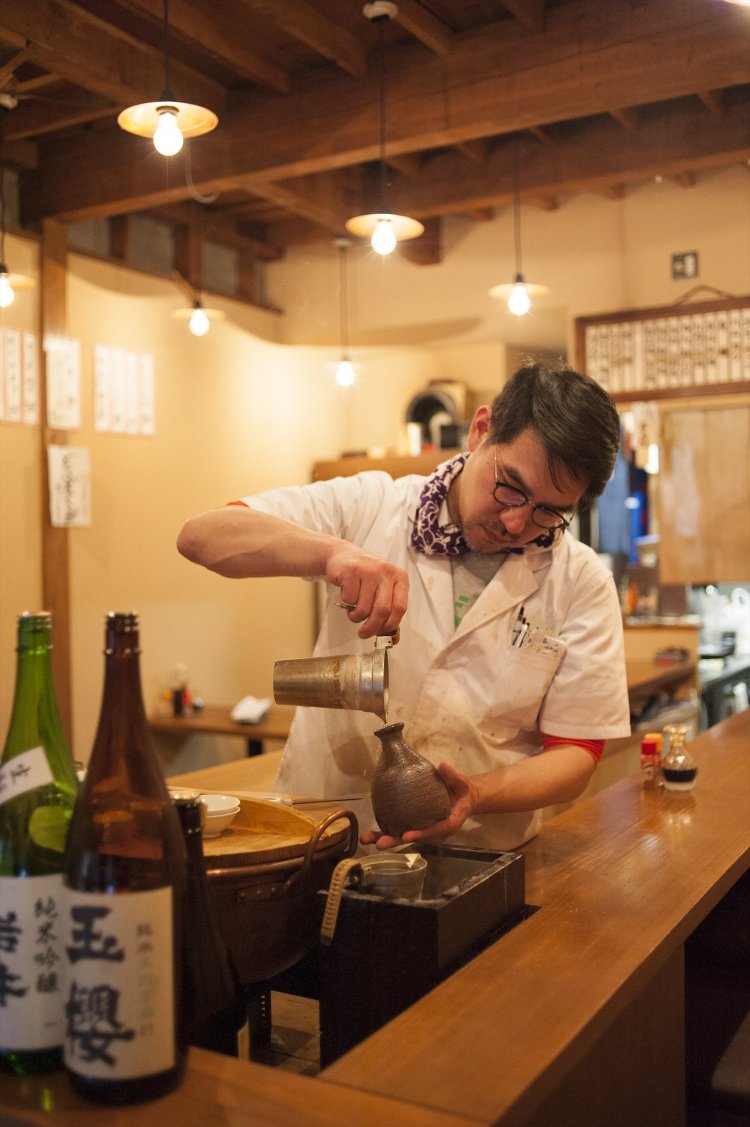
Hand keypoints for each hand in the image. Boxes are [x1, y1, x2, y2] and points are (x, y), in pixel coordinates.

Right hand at [326, 544, 408, 638]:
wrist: (343, 555)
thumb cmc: (365, 577)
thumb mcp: (382, 588)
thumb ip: (389, 609)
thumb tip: (392, 639)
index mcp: (400, 577)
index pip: (400, 608)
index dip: (390, 625)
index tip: (381, 634)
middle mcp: (387, 571)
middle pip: (382, 610)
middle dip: (371, 627)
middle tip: (363, 634)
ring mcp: (369, 570)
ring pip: (364, 607)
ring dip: (356, 616)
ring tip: (353, 611)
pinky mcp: (351, 570)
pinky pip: (349, 599)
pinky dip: (346, 603)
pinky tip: (347, 594)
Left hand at [360, 762, 477, 848]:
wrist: (462, 796)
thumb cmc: (462, 790)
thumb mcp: (462, 782)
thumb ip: (453, 776)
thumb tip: (443, 766)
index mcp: (448, 823)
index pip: (433, 831)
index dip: (420, 834)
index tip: (406, 835)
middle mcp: (433, 831)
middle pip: (413, 838)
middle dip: (395, 841)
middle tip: (379, 844)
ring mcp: (423, 828)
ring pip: (403, 836)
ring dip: (385, 837)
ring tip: (367, 839)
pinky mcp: (415, 823)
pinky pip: (400, 828)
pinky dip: (386, 830)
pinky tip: (371, 832)